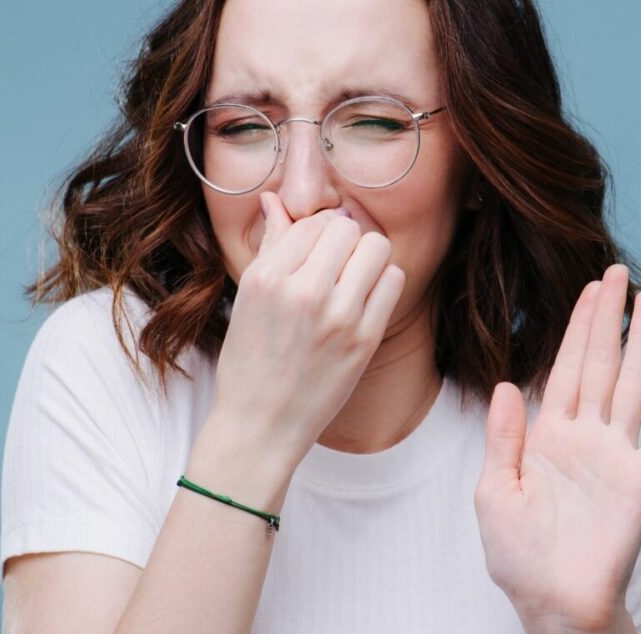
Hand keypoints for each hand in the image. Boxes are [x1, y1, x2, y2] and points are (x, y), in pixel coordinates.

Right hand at [211, 192, 405, 467]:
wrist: (261, 425)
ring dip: (367, 258)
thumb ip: (269, 246)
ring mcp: (337, 317)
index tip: (313, 254)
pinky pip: (393, 281)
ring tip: (352, 280)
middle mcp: (302, 292)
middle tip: (334, 266)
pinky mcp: (364, 340)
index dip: (316, 233)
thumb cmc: (249, 362)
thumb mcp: (247, 299)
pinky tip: (364, 301)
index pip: (311, 222)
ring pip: (376, 248)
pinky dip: (383, 283)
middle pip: (346, 228)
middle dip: (343, 241)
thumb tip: (275, 201)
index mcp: (266, 278)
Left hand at [473, 264, 640, 633]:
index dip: (575, 329)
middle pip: (598, 363)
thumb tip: (507, 383)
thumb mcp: (494, 490)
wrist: (551, 600)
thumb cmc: (517, 554)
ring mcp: (616, 454)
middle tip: (615, 272)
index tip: (586, 291)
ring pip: (632, 383)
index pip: (563, 369)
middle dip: (606, 318)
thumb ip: (503, 436)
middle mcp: (585, 437)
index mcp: (547, 436)